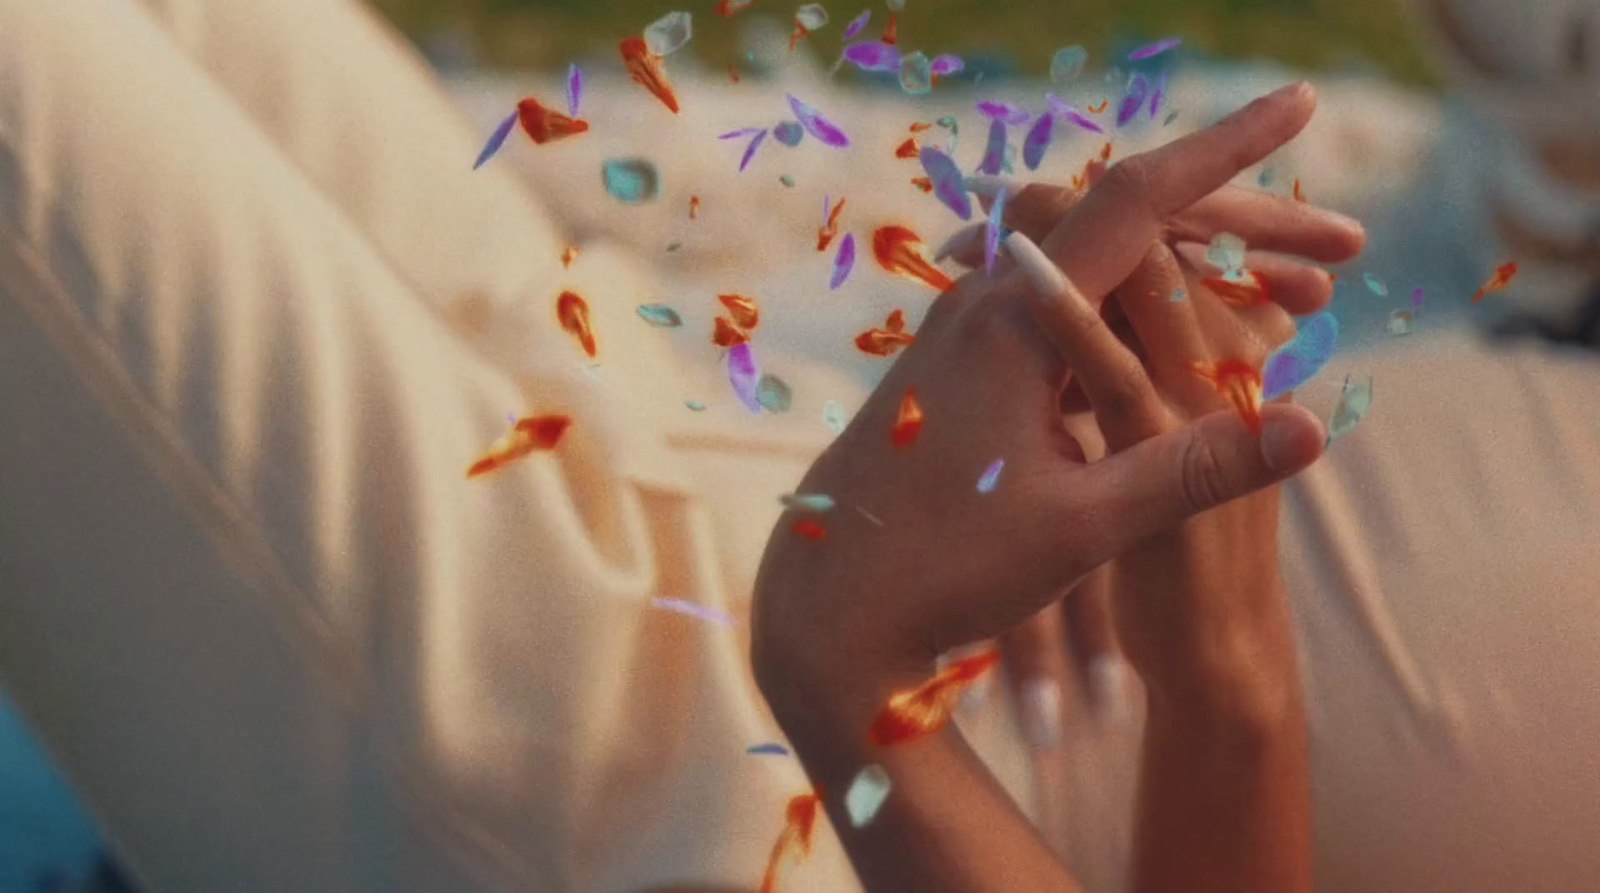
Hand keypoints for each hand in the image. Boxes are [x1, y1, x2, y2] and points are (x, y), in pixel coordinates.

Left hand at [748, 83, 1332, 892]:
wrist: (830, 608)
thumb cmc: (943, 572)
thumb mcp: (1080, 529)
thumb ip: (1193, 471)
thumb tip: (1310, 428)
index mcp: (1015, 322)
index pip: (1139, 200)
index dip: (1229, 149)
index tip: (1302, 103)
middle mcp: (986, 305)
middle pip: (1131, 220)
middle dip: (1246, 224)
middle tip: (1343, 247)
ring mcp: (966, 330)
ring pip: (1101, 262)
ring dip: (1201, 268)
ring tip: (1299, 297)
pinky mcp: (960, 365)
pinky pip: (1066, 303)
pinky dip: (1145, 308)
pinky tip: (1193, 341)